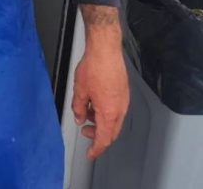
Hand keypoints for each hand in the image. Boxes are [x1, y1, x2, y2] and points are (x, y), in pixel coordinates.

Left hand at [73, 6, 129, 158]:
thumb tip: (79, 116)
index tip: (91, 153)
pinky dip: (106, 112)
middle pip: (111, 132)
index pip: (104, 139)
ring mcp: (124, 100)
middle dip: (98, 135)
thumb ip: (78, 107)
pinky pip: (116, 109)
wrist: (105, 49)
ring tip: (87, 112)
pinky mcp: (124, 92)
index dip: (96, 149)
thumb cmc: (94, 66)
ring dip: (101, 122)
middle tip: (85, 130)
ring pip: (114, 121)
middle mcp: (120, 109)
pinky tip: (95, 102)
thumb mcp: (80, 89)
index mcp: (109, 112)